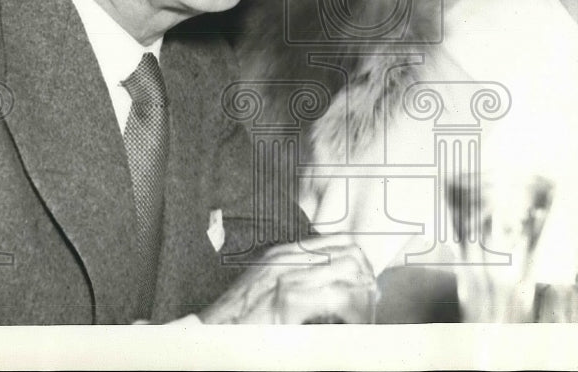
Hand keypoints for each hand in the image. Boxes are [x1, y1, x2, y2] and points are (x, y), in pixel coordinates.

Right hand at [198, 235, 375, 323]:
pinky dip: (352, 310)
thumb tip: (328, 282)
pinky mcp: (287, 302)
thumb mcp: (263, 289)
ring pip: (348, 271)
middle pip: (348, 252)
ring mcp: (286, 278)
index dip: (359, 261)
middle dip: (366, 276)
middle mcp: (286, 259)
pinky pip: (338, 297)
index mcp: (282, 254)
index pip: (337, 241)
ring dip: (363, 293)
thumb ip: (291, 278)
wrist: (206, 336)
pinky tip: (353, 322)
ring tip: (366, 313)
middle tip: (371, 300)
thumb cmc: (234, 319)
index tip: (366, 283)